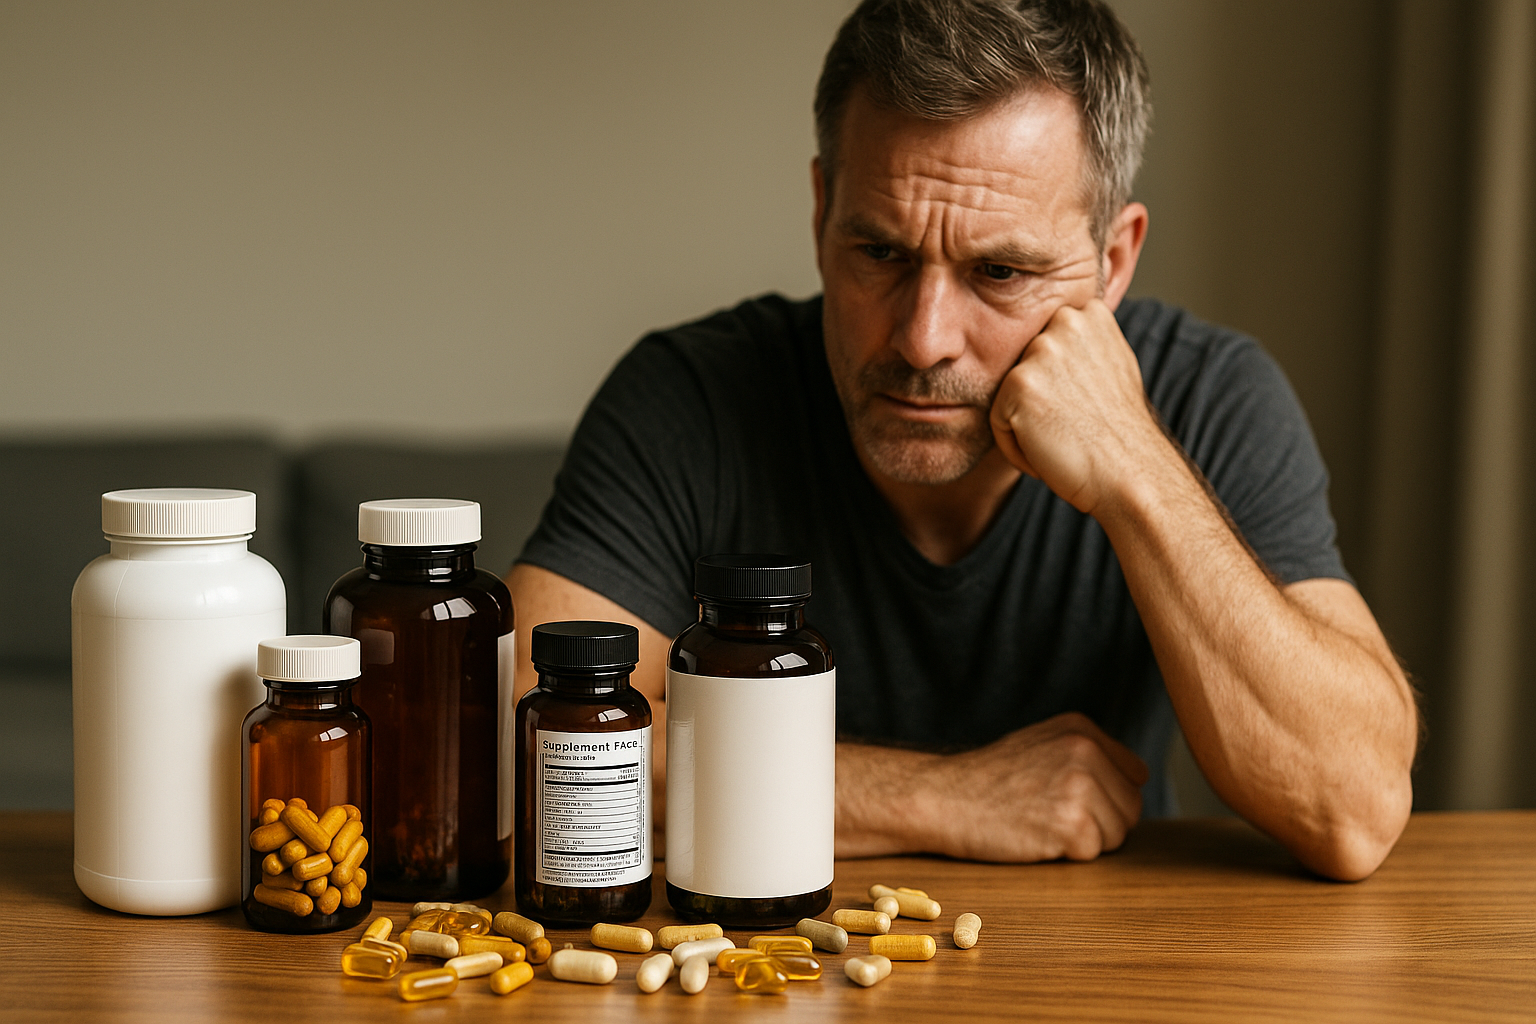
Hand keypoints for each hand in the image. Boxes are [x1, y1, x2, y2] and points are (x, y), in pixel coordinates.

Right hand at [921, 712, 1148, 861]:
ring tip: (1042, 824)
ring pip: (1118, 834)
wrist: (943, 798)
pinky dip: (1067, 856)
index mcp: (1081, 728)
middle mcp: (1085, 751)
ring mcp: (1080, 787)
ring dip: (1085, 840)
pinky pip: (1093, 853)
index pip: (1134, 775)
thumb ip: (1087, 753)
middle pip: (1131, 807)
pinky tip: (1036, 837)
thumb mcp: (1041, 743)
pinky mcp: (1072, 825)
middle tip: (1052, 816)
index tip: (1069, 799)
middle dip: (1101, 821)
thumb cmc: (989, 779)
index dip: (1107, 796)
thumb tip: (1136, 780)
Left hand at [989, 299, 1164, 515]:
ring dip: (1026, 424)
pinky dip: (1016, 446)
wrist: (1130, 474)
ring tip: (1064, 438)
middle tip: (1073, 425)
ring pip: (1008, 395)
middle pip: (1023, 368)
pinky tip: (1051, 452)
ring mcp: (1040, 349)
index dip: (1056, 385)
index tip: (1083, 407)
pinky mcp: (1018, 383)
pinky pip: (997, 421)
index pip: (1042, 344)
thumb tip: (1060, 333)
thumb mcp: (1112, 365)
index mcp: (1089, 313)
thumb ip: (1083, 343)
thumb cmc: (1119, 432)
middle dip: (1040, 402)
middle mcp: (1065, 321)